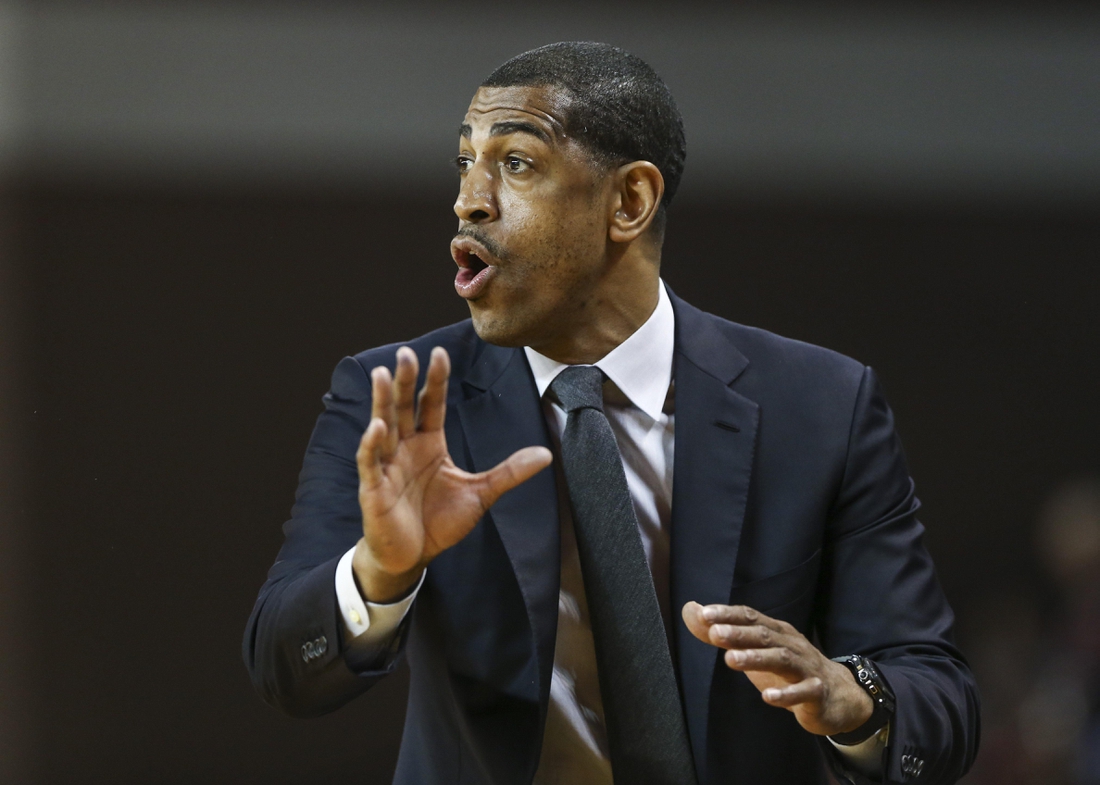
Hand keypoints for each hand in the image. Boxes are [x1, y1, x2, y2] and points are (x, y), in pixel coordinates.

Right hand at [353, 346, 551, 601]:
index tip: (440, 353)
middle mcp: (406, 448)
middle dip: (406, 380)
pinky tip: (377, 427)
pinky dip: (372, 445)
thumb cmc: (438, 523)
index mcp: (429, 443)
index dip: (435, 380)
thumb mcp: (480, 493)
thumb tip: (546, 454)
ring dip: (381, 401)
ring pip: (383, 426)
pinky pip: (371, 462)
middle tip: (407, 352)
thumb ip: (509, 472)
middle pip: (405, 407)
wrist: (413, 557)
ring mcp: (388, 466)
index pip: (432, 404)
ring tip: (381, 374)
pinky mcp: (375, 489)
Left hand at [682, 601, 872, 736]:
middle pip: (765, 635)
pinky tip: (767, 697)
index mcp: (776, 631)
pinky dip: (786, 694)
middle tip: (714, 633)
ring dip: (757, 658)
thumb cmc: (788, 669)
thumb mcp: (755, 650)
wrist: (838, 695)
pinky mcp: (817, 693)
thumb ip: (722, 633)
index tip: (704, 614)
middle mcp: (791, 645)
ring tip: (731, 660)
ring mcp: (806, 668)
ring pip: (782, 659)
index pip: (751, 617)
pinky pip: (803, 692)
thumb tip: (690, 610)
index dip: (729, 615)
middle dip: (739, 633)